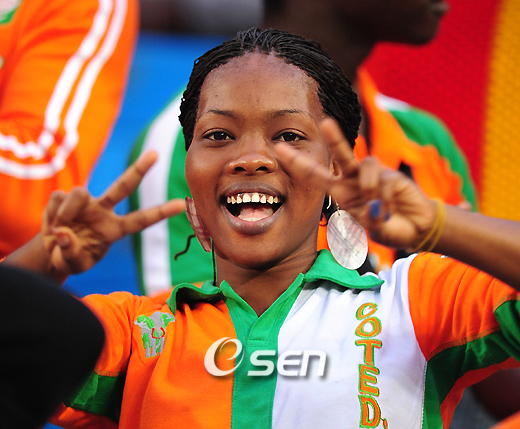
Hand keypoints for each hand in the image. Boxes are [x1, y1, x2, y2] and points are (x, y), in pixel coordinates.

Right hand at [42, 151, 184, 274]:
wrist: (52, 251)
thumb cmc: (70, 257)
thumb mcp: (73, 264)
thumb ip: (71, 253)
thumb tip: (64, 232)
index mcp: (115, 230)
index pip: (141, 221)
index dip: (160, 212)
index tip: (181, 204)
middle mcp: (104, 211)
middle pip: (123, 186)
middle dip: (139, 169)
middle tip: (156, 153)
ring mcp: (85, 203)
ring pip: (79, 192)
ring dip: (67, 211)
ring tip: (60, 229)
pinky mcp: (64, 198)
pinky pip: (58, 199)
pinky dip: (51, 215)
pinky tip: (51, 227)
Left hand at [275, 118, 436, 249]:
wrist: (414, 229)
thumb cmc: (387, 228)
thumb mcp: (373, 230)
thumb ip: (370, 219)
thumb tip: (374, 204)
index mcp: (340, 193)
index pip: (314, 176)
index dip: (297, 163)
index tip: (279, 150)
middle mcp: (353, 180)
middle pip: (341, 154)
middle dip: (334, 138)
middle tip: (324, 122)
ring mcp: (372, 175)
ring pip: (365, 163)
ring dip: (369, 189)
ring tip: (378, 208)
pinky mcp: (391, 174)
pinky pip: (384, 180)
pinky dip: (385, 197)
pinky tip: (390, 207)